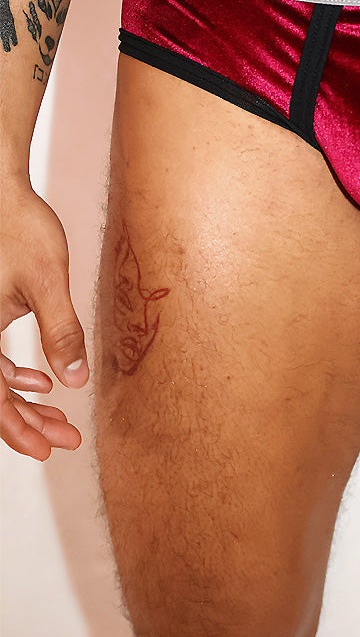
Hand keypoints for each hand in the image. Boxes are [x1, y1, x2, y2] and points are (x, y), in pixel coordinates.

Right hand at [1, 180, 88, 460]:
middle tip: (62, 439)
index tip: (50, 446)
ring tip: (56, 417)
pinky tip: (43, 380)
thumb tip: (75, 381)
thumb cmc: (18, 227)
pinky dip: (14, 376)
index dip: (20, 429)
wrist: (0, 190)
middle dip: (26, 422)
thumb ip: (61, 331)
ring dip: (23, 402)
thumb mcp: (46, 281)